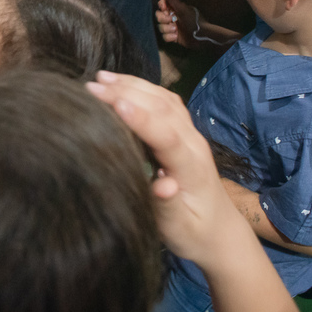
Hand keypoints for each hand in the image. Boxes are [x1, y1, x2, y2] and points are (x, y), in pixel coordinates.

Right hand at [86, 71, 241, 267]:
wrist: (220, 233)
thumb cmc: (194, 233)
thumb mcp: (178, 228)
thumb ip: (168, 206)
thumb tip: (162, 186)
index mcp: (192, 168)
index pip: (167, 136)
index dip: (141, 118)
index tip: (113, 103)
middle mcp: (194, 143)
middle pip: (163, 108)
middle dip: (127, 93)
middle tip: (90, 87)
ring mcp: (191, 134)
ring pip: (164, 99)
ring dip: (133, 85)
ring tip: (101, 78)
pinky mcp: (185, 131)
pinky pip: (166, 101)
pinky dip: (142, 87)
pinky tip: (122, 83)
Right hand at [155, 0, 239, 50]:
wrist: (201, 36)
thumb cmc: (194, 21)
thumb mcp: (184, 10)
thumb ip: (175, 2)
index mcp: (176, 10)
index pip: (163, 4)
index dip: (161, 6)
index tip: (164, 9)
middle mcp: (173, 18)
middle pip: (159, 16)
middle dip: (162, 19)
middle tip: (171, 20)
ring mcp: (172, 27)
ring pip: (160, 27)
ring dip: (166, 29)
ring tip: (175, 30)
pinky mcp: (173, 37)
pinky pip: (164, 36)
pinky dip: (169, 36)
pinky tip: (176, 36)